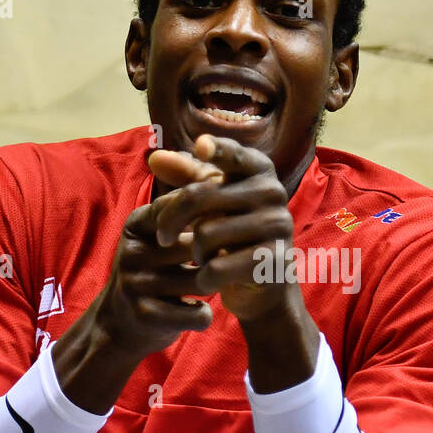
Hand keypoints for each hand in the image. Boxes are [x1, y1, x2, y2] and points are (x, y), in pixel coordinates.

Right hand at [51, 175, 221, 411]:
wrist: (120, 325)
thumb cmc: (154, 271)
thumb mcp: (160, 235)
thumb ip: (186, 205)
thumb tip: (219, 168)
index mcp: (137, 224)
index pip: (184, 208)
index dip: (215, 219)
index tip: (231, 230)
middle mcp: (131, 250)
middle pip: (197, 246)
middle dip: (218, 256)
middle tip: (228, 264)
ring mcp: (135, 283)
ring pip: (200, 280)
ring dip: (214, 286)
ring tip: (213, 286)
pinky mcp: (145, 315)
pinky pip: (195, 312)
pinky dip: (203, 314)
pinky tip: (200, 311)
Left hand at [148, 134, 297, 323]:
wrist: (265, 285)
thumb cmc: (233, 234)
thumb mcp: (212, 203)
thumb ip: (187, 177)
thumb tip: (155, 158)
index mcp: (259, 170)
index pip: (234, 154)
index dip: (216, 149)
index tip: (200, 146)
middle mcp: (272, 192)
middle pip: (199, 196)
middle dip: (170, 220)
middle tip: (162, 237)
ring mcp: (277, 224)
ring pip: (206, 234)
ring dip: (195, 252)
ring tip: (203, 257)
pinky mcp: (274, 259)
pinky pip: (218, 267)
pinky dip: (205, 277)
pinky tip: (209, 279)